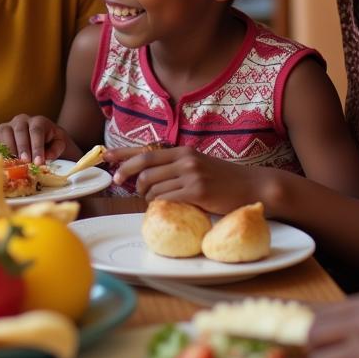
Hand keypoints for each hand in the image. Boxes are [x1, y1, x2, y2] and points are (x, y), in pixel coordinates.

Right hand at [0, 115, 66, 164]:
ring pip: (5, 132)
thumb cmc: (51, 142)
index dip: (37, 147)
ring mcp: (8, 125)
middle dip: (22, 148)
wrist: (41, 139)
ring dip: (9, 148)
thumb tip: (47, 156)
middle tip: (25, 162)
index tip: (38, 162)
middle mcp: (21, 120)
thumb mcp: (60, 143)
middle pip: (20, 131)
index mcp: (38, 121)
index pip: (36, 131)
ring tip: (13, 163)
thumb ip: (56, 148)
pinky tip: (0, 161)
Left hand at [104, 145, 260, 213]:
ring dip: (146, 196)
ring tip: (152, 200)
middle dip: (127, 175)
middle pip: (144, 166)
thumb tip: (147, 175)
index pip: (145, 150)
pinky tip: (165, 207)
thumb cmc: (224, 180)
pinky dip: (160, 204)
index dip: (123, 154)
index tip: (105, 156)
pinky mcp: (197, 191)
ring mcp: (191, 175)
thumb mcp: (198, 165)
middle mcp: (185, 159)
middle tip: (120, 183)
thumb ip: (175, 166)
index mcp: (183, 151)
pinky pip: (166, 199)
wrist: (253, 187)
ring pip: (153, 185)